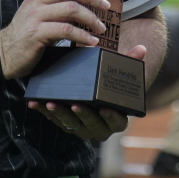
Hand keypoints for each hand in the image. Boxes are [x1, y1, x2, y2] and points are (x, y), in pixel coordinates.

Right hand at [0, 0, 110, 79]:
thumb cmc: (27, 32)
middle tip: (106, 6)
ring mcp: (36, 16)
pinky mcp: (37, 33)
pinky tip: (91, 40)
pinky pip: (66, 30)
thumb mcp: (40, 11)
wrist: (5, 53)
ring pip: (71, 8)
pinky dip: (83, 35)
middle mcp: (38, 0)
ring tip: (100, 27)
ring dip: (91, 18)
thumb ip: (58, 3)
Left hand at [29, 45, 147, 139]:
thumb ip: (130, 62)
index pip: (117, 122)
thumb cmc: (109, 86)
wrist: (96, 97)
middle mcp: (99, 129)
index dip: (112, 117)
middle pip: (92, 125)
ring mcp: (81, 129)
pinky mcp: (66, 126)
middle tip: (75, 104)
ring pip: (71, 125)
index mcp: (116, 119)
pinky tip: (36, 102)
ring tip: (52, 102)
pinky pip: (55, 121)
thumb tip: (142, 48)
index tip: (105, 108)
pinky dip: (45, 112)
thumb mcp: (119, 76)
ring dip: (60, 114)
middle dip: (83, 115)